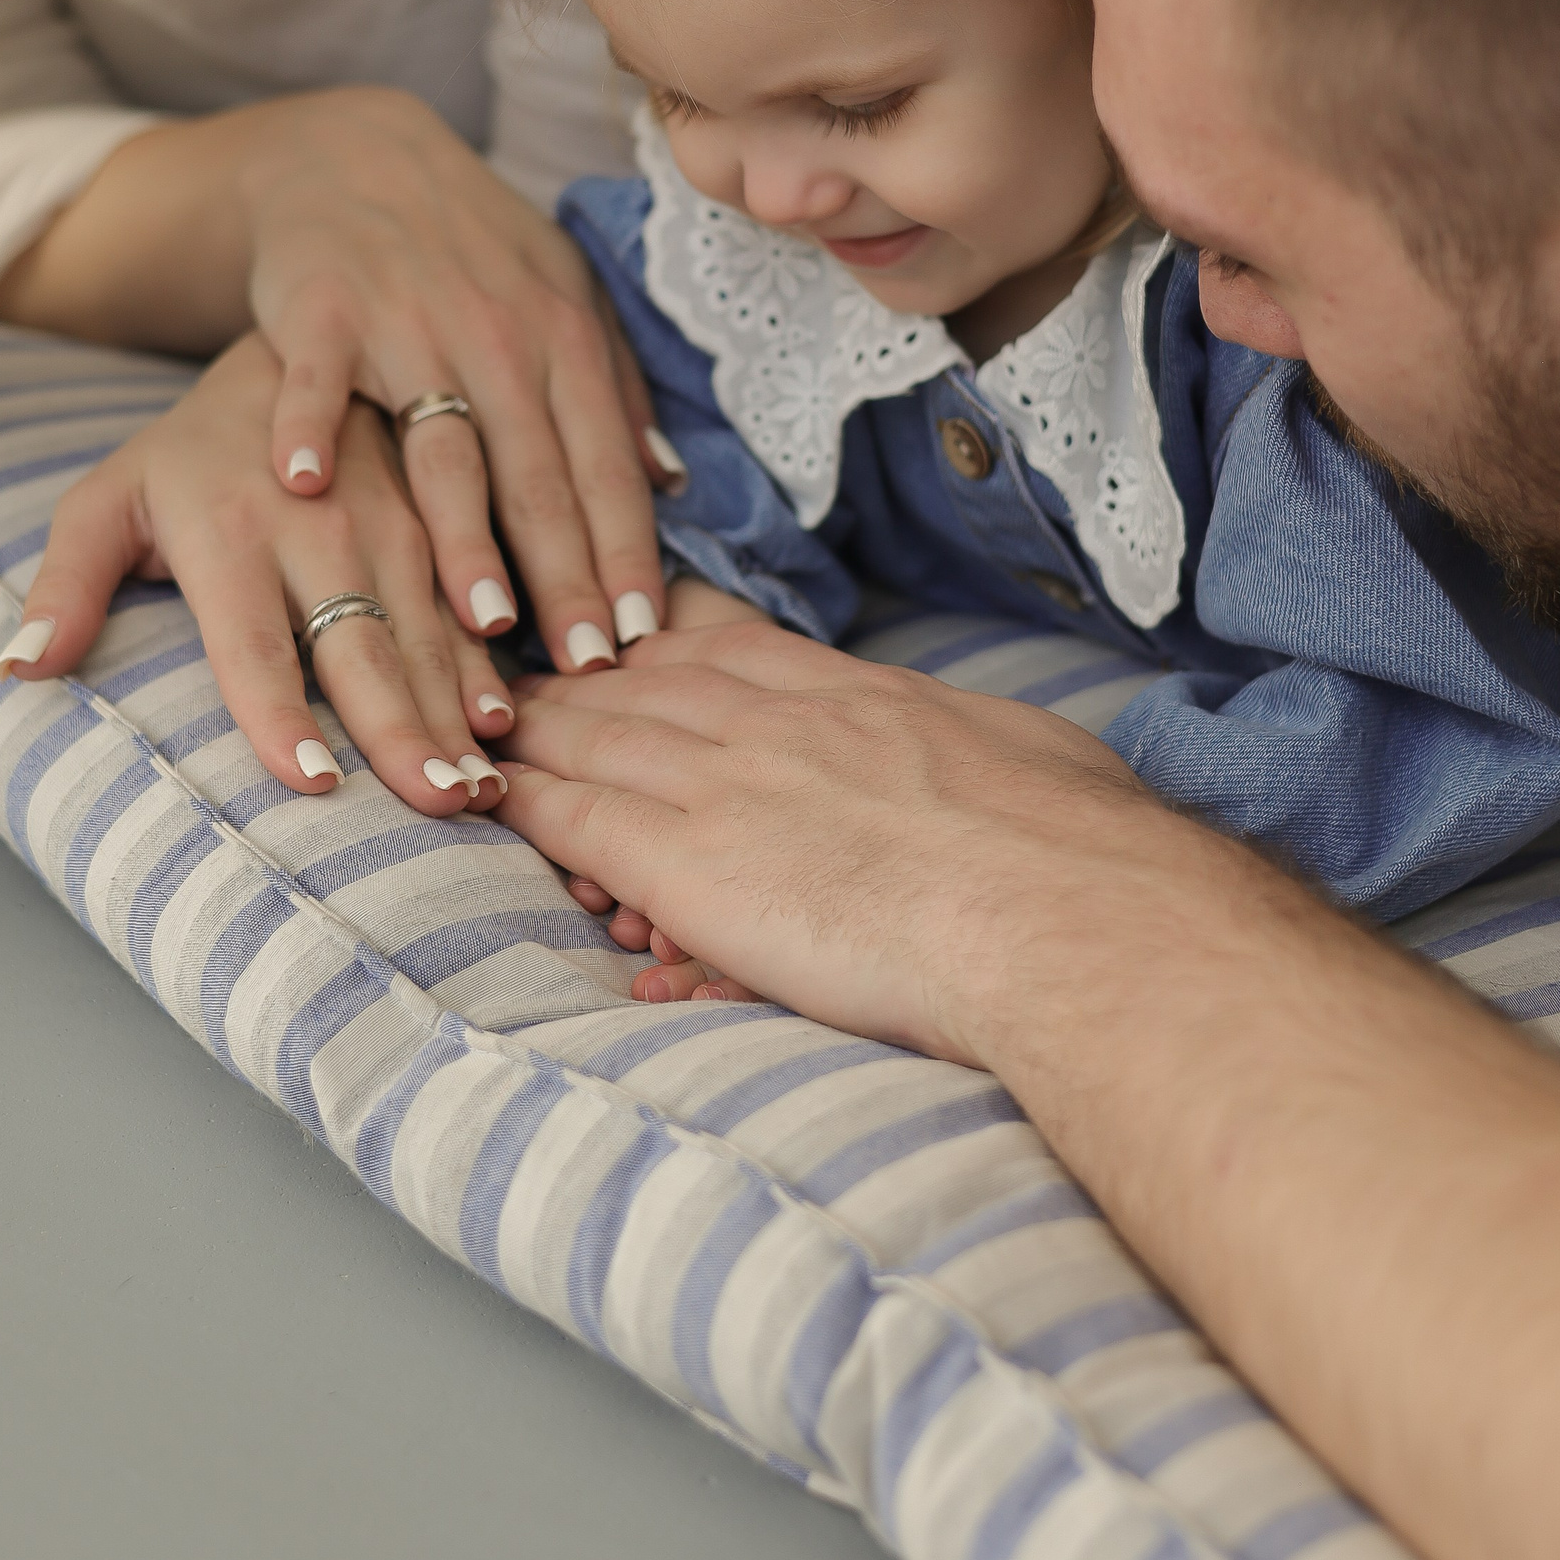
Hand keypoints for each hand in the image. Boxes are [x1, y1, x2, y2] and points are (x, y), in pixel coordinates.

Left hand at [0, 331, 516, 810]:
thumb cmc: (186, 454)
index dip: (282, 713)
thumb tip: (18, 667)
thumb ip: (66, 581)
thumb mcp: (109, 498)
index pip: (253, 644)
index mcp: (229, 534)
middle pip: (359, 649)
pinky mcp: (436, 531)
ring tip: (478, 788)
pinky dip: (486, 672)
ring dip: (455, 714)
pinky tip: (505, 728)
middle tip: (435, 803)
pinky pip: (464, 612)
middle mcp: (318, 532)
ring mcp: (388, 530)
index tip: (312, 781)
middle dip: (400, 730)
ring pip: (426, 636)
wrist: (289, 356)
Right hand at [242, 89, 678, 673]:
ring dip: (463, 530)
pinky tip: (308, 486)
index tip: (639, 642)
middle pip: (537, 476)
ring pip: (442, 444)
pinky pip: (317, 381)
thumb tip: (669, 480)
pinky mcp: (320, 312)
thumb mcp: (563, 298)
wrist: (360, 153)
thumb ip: (611, 390)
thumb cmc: (474, 247)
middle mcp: (497, 337)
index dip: (625, 557)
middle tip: (583, 666)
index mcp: (562, 343)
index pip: (604, 470)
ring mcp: (407, 325)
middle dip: (566, 575)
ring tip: (482, 616)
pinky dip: (312, 427)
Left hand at [496, 617, 1156, 1056]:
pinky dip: (523, 798)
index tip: (630, 644)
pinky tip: (484, 789)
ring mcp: (729, 782)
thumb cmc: (1079, 854)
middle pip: (646, 682)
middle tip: (521, 673)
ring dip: (530, 728)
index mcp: (861, 696)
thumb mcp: (1029, 764)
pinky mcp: (690, 862)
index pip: (733, 650)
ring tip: (479, 722)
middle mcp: (781, 721)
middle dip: (577, 678)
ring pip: (596, 736)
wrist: (1063, 915)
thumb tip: (1000, 769)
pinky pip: (578, 818)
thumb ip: (982, 758)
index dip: (667, 646)